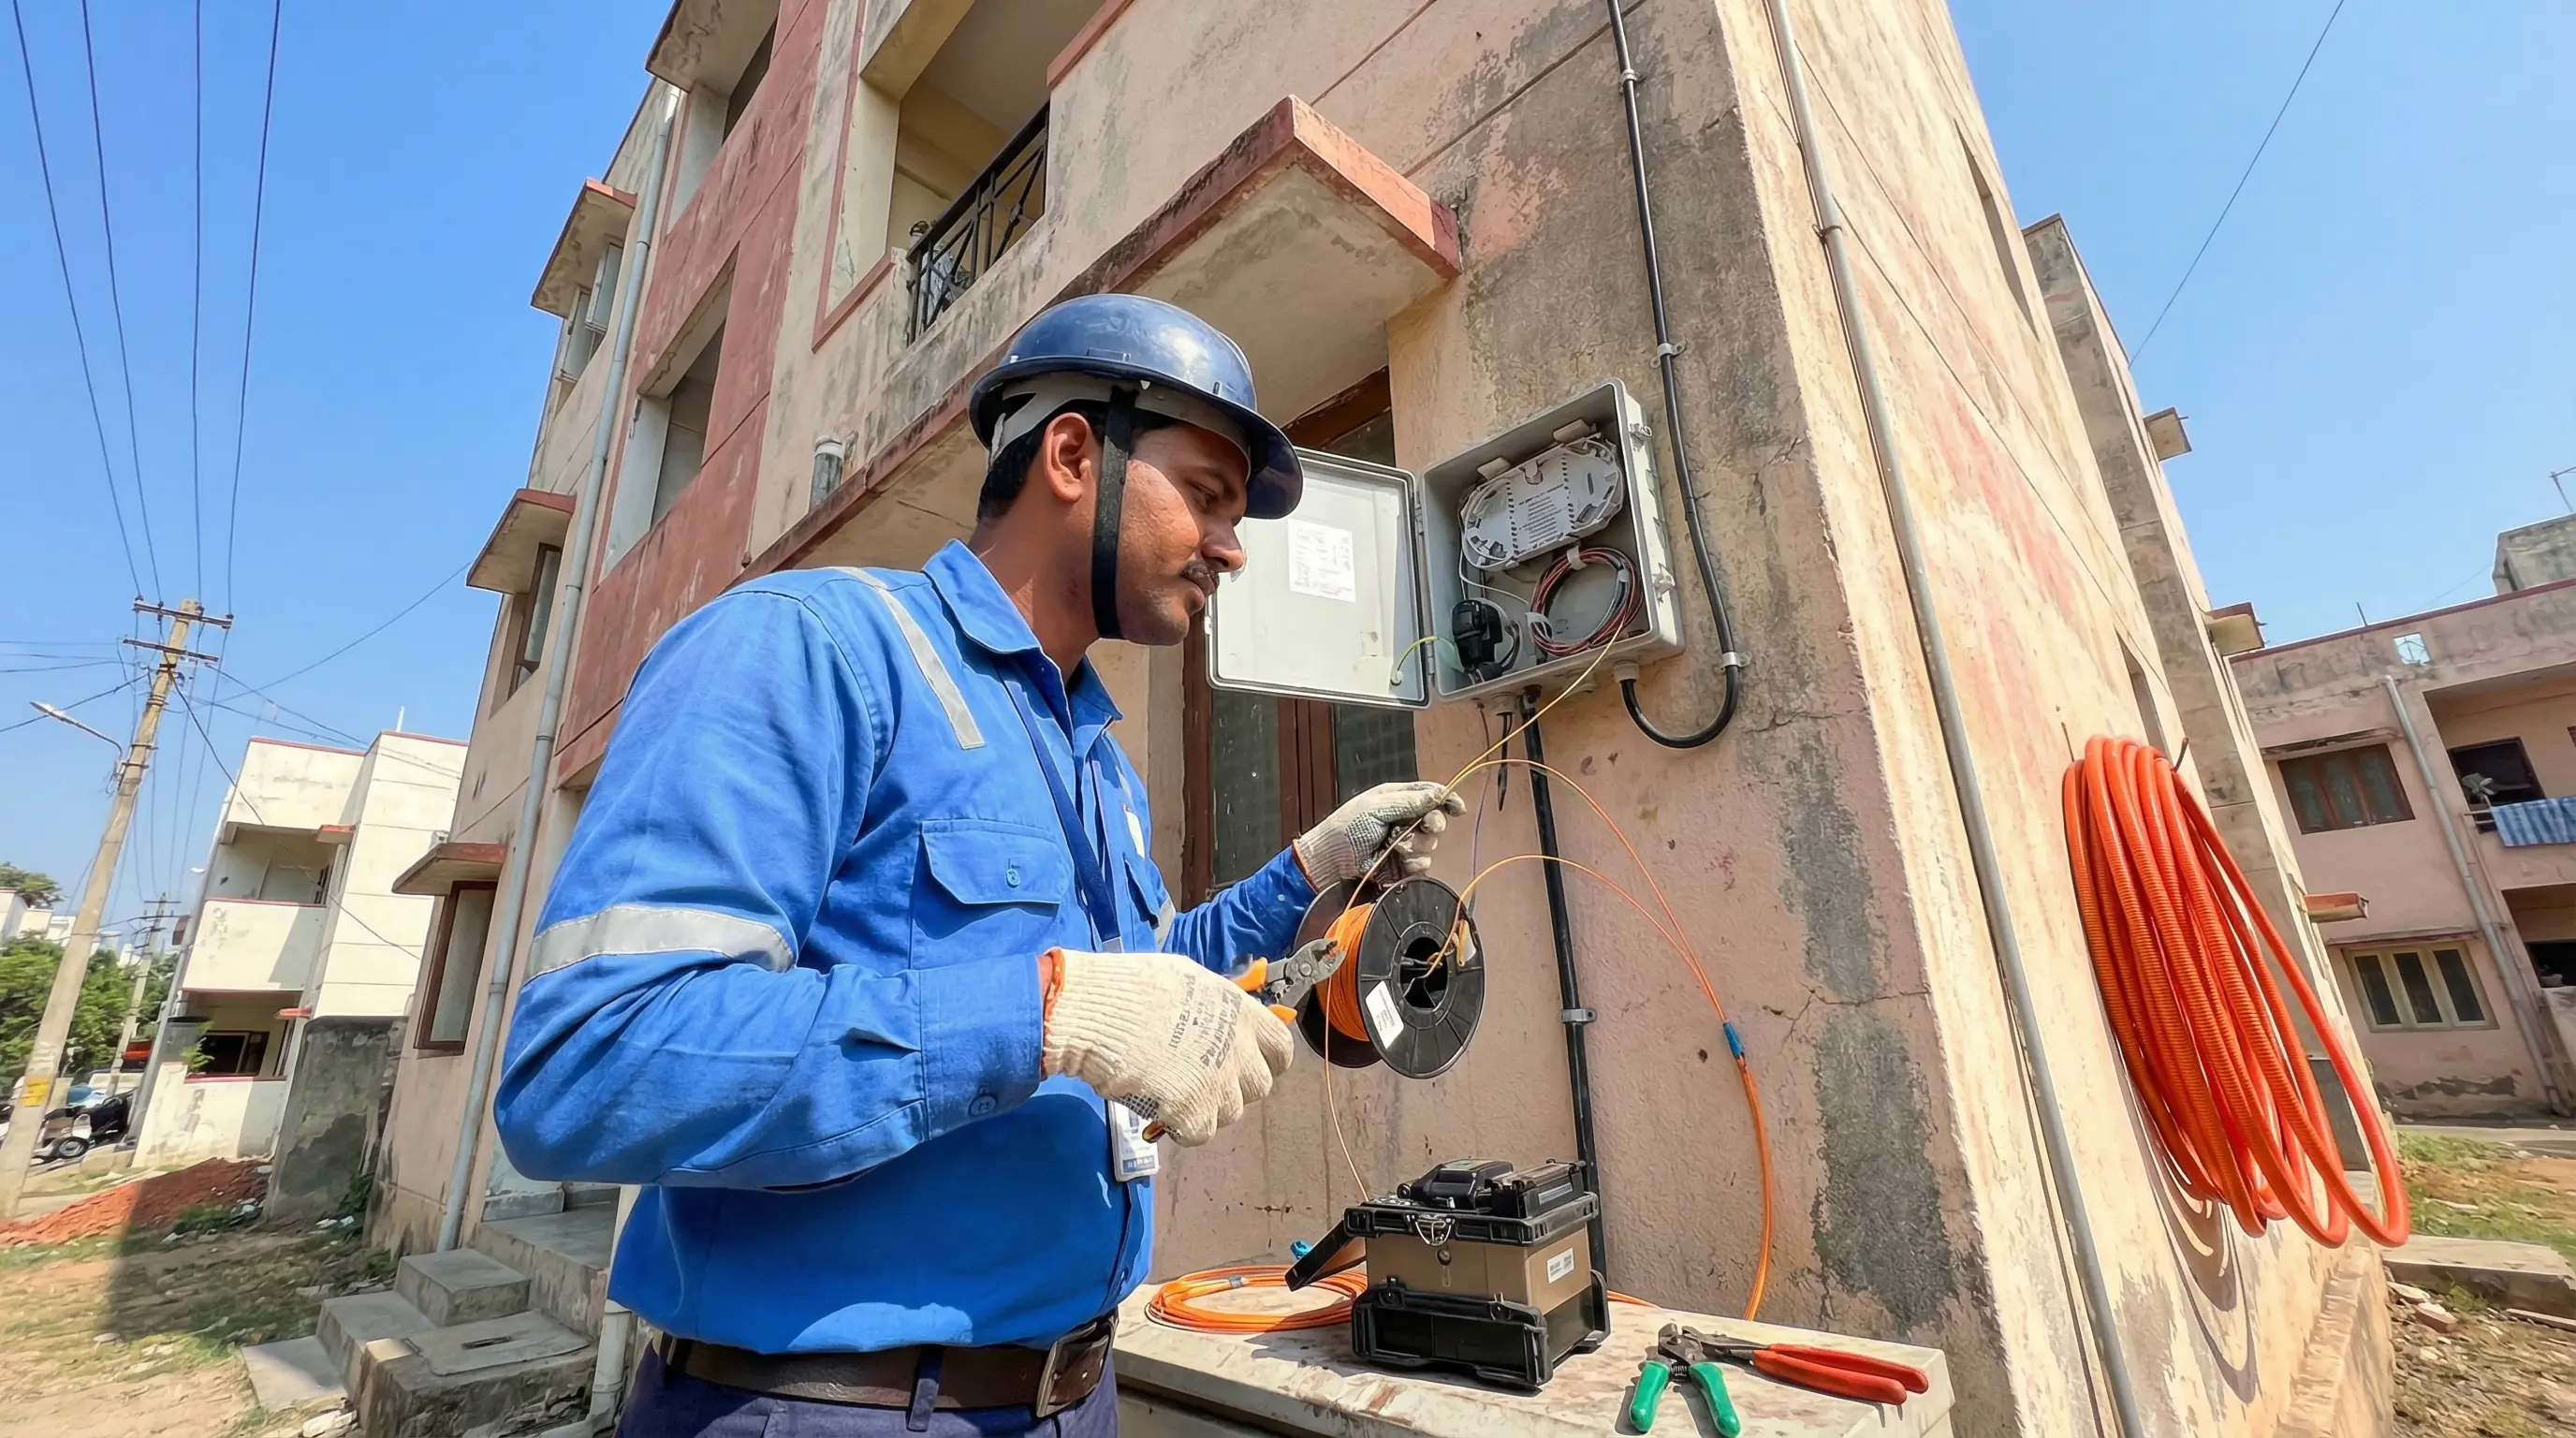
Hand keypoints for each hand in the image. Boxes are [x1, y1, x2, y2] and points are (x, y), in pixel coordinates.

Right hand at [1039, 949, 1294, 1145]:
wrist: (1096, 1014)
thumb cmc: (1131, 988)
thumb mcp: (1186, 980)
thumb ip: (1213, 1007)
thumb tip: (1219, 1020)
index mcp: (1241, 1013)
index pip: (1281, 1048)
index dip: (1267, 1060)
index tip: (1247, 1064)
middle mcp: (1239, 1050)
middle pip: (1259, 1087)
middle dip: (1234, 1087)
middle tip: (1201, 1079)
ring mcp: (1219, 1084)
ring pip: (1230, 1113)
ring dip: (1205, 1107)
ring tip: (1172, 1090)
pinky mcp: (1194, 1114)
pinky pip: (1199, 1133)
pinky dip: (1181, 1127)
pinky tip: (1160, 1107)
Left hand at [1293, 780, 1465, 885]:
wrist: (1331, 862)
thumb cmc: (1347, 828)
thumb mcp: (1377, 808)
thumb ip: (1409, 801)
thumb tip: (1438, 793)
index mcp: (1397, 799)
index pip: (1430, 794)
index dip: (1447, 799)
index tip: (1457, 808)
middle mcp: (1404, 820)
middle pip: (1435, 819)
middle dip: (1432, 824)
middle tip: (1424, 826)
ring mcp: (1404, 844)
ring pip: (1430, 844)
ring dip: (1415, 846)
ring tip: (1393, 847)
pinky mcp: (1403, 866)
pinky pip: (1422, 864)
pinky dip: (1413, 864)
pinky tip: (1398, 862)